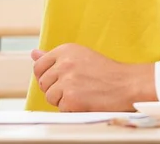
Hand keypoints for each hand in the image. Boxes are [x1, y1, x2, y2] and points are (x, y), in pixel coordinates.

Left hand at [32, 44, 154, 111]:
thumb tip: (33, 54)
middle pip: (43, 83)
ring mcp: (67, 80)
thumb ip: (54, 57)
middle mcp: (64, 63)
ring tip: (81, 94)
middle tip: (76, 87)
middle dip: (55, 89)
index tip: (59, 80)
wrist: (127, 84)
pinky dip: (71, 109)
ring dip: (62, 100)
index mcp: (65, 50)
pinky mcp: (71, 98)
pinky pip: (60, 109)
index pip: (39, 66)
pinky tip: (85, 102)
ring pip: (50, 97)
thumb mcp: (80, 56)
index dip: (47, 77)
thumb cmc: (106, 71)